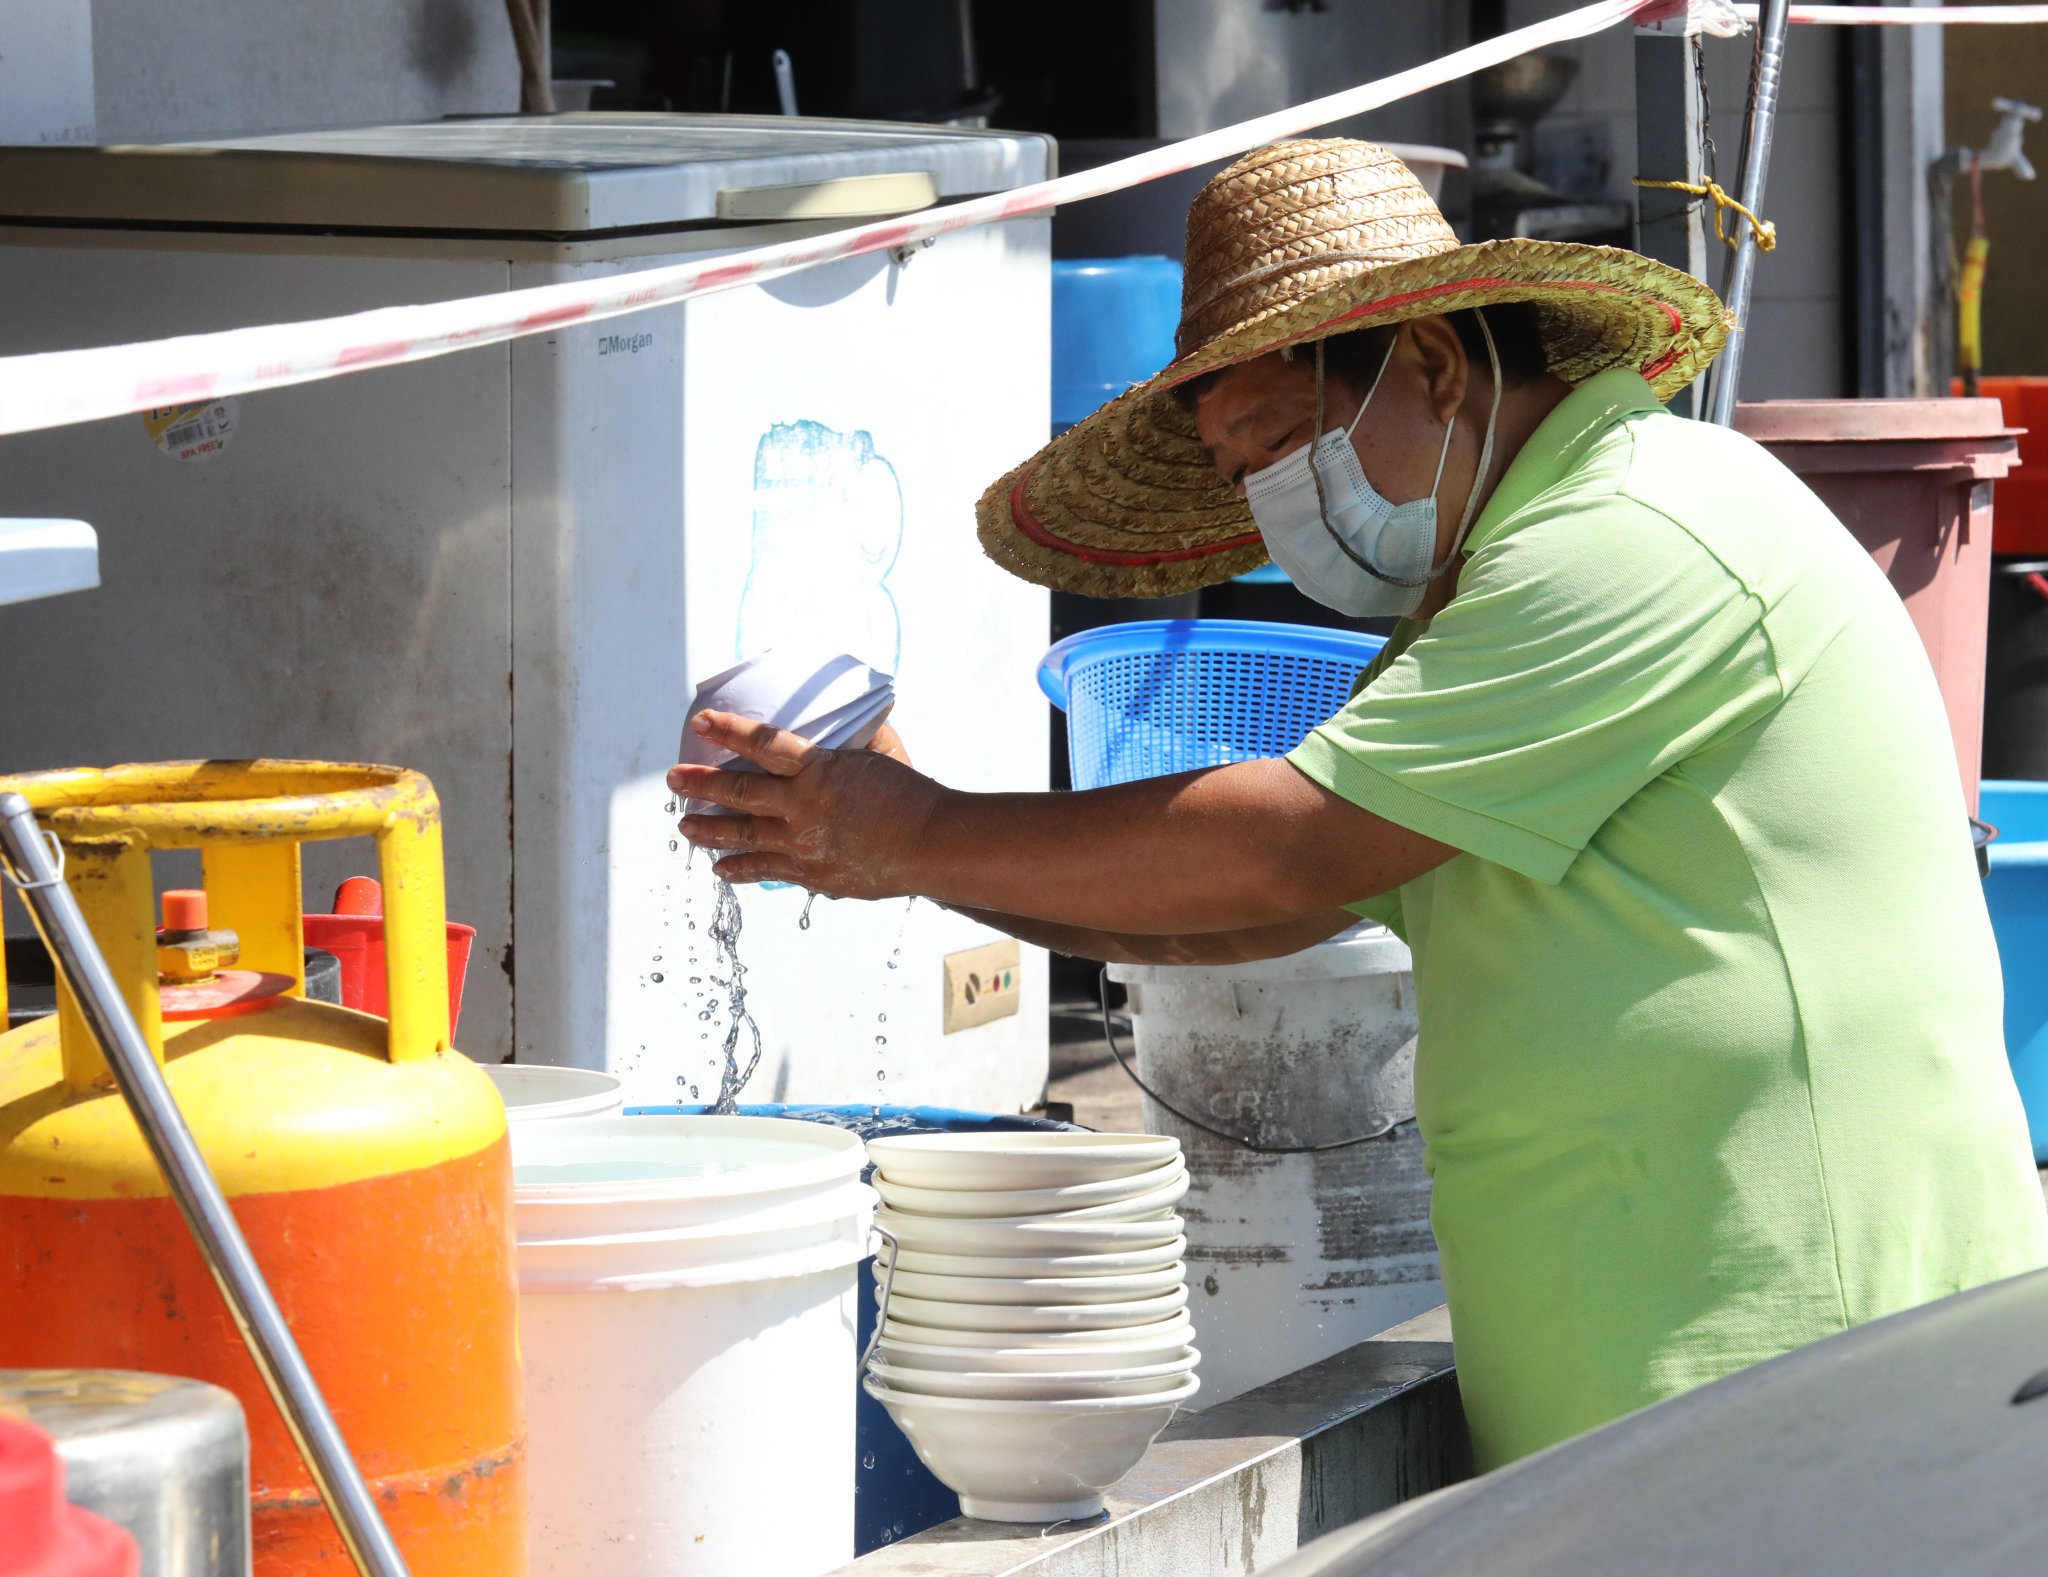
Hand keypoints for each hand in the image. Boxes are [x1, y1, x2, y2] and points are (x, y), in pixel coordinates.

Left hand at [667, 710, 941, 895]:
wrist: (931, 845)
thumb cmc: (911, 796)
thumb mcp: (879, 756)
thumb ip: (853, 740)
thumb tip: (849, 718)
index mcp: (818, 769)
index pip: (762, 744)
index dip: (728, 731)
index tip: (700, 722)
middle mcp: (803, 806)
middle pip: (740, 793)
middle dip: (702, 785)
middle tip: (674, 780)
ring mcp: (803, 844)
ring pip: (744, 836)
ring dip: (709, 831)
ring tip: (684, 828)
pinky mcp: (813, 873)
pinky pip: (767, 870)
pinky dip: (741, 869)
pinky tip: (722, 869)